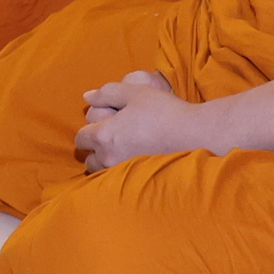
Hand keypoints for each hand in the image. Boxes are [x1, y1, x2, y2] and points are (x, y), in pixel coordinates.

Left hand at [75, 70, 202, 171]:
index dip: (89, 129)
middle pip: (89, 159)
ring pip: (103, 171)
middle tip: (114, 136)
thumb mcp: (134, 93)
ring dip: (107, 161)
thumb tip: (87, 97)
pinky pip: (119, 178)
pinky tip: (136, 158)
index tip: (103, 123)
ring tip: (124, 149)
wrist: (193, 134)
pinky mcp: (138, 180)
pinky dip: (121, 170)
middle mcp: (109, 158)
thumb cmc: (162, 111)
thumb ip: (106, 93)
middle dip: (96, 148)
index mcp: (104, 136)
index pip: (81, 138)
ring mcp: (123, 172)